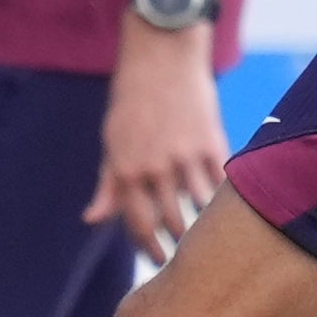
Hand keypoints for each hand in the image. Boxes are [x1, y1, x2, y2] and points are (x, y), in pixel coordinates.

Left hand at [86, 27, 226, 263]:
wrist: (161, 55)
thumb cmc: (131, 100)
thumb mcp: (112, 141)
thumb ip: (108, 184)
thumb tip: (92, 219)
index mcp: (126, 169)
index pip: (139, 225)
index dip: (150, 249)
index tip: (160, 261)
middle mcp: (155, 167)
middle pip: (173, 222)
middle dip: (180, 244)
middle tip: (187, 254)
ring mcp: (185, 155)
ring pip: (201, 208)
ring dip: (205, 225)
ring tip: (207, 234)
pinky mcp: (212, 141)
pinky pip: (222, 182)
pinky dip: (224, 196)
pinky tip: (225, 203)